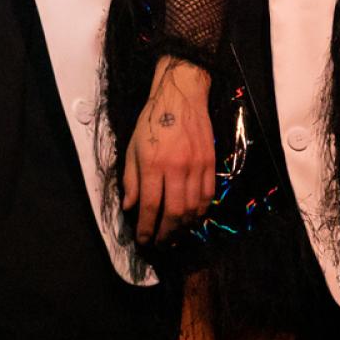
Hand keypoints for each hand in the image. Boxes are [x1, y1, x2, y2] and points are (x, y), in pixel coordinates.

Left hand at [121, 57, 215, 245]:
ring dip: (183, 227)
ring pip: (193, 208)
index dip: (146, 227)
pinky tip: (191, 219)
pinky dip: (200, 212)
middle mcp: (176, 168)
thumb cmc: (151, 121)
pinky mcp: (210, 164)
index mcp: (153, 164)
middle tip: (159, 243)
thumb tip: (129, 207)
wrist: (180, 97)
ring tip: (173, 235)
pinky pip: (207, 196)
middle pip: (174, 212)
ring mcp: (196, 167)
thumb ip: (131, 179)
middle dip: (165, 233)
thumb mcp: (132, 147)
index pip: (149, 205)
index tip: (142, 240)